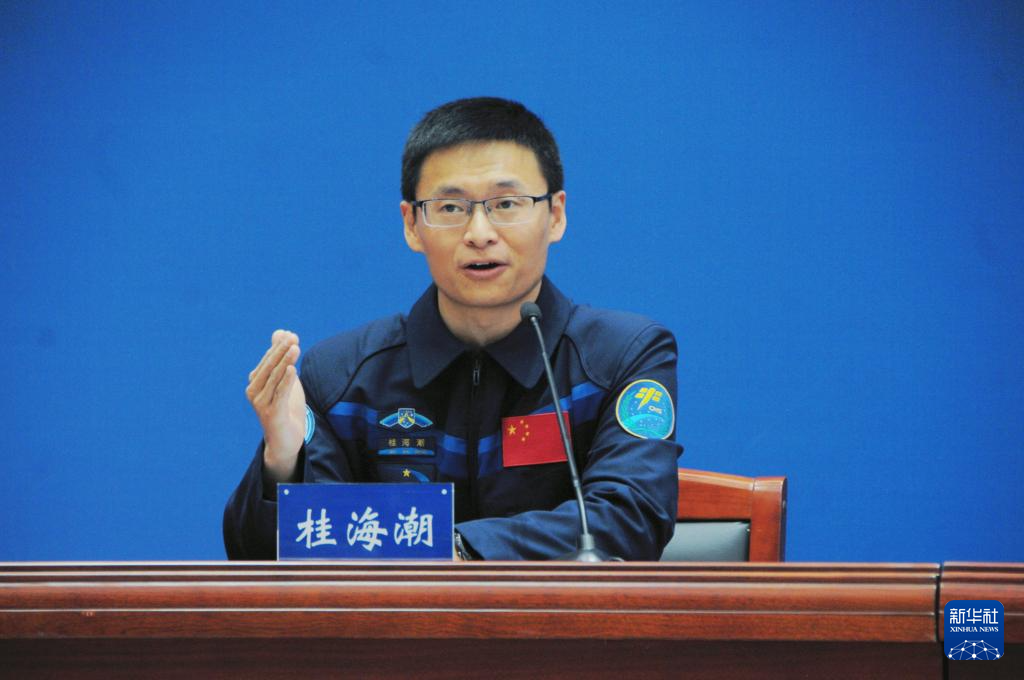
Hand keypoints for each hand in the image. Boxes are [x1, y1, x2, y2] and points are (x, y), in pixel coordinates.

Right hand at [246, 329, 306, 481]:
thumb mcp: (285, 380)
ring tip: (296, 348)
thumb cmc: (285, 408)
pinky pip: (280, 394)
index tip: (291, 335)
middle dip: (281, 351)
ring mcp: (261, 404)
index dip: (278, 347)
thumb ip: (282, 358)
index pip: (267, 360)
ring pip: (275, 379)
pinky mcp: (272, 414)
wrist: (285, 440)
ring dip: (286, 362)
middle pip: (269, 367)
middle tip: (293, 338)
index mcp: (256, 383)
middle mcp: (254, 392)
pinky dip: (286, 381)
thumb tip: (281, 332)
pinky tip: (293, 369)